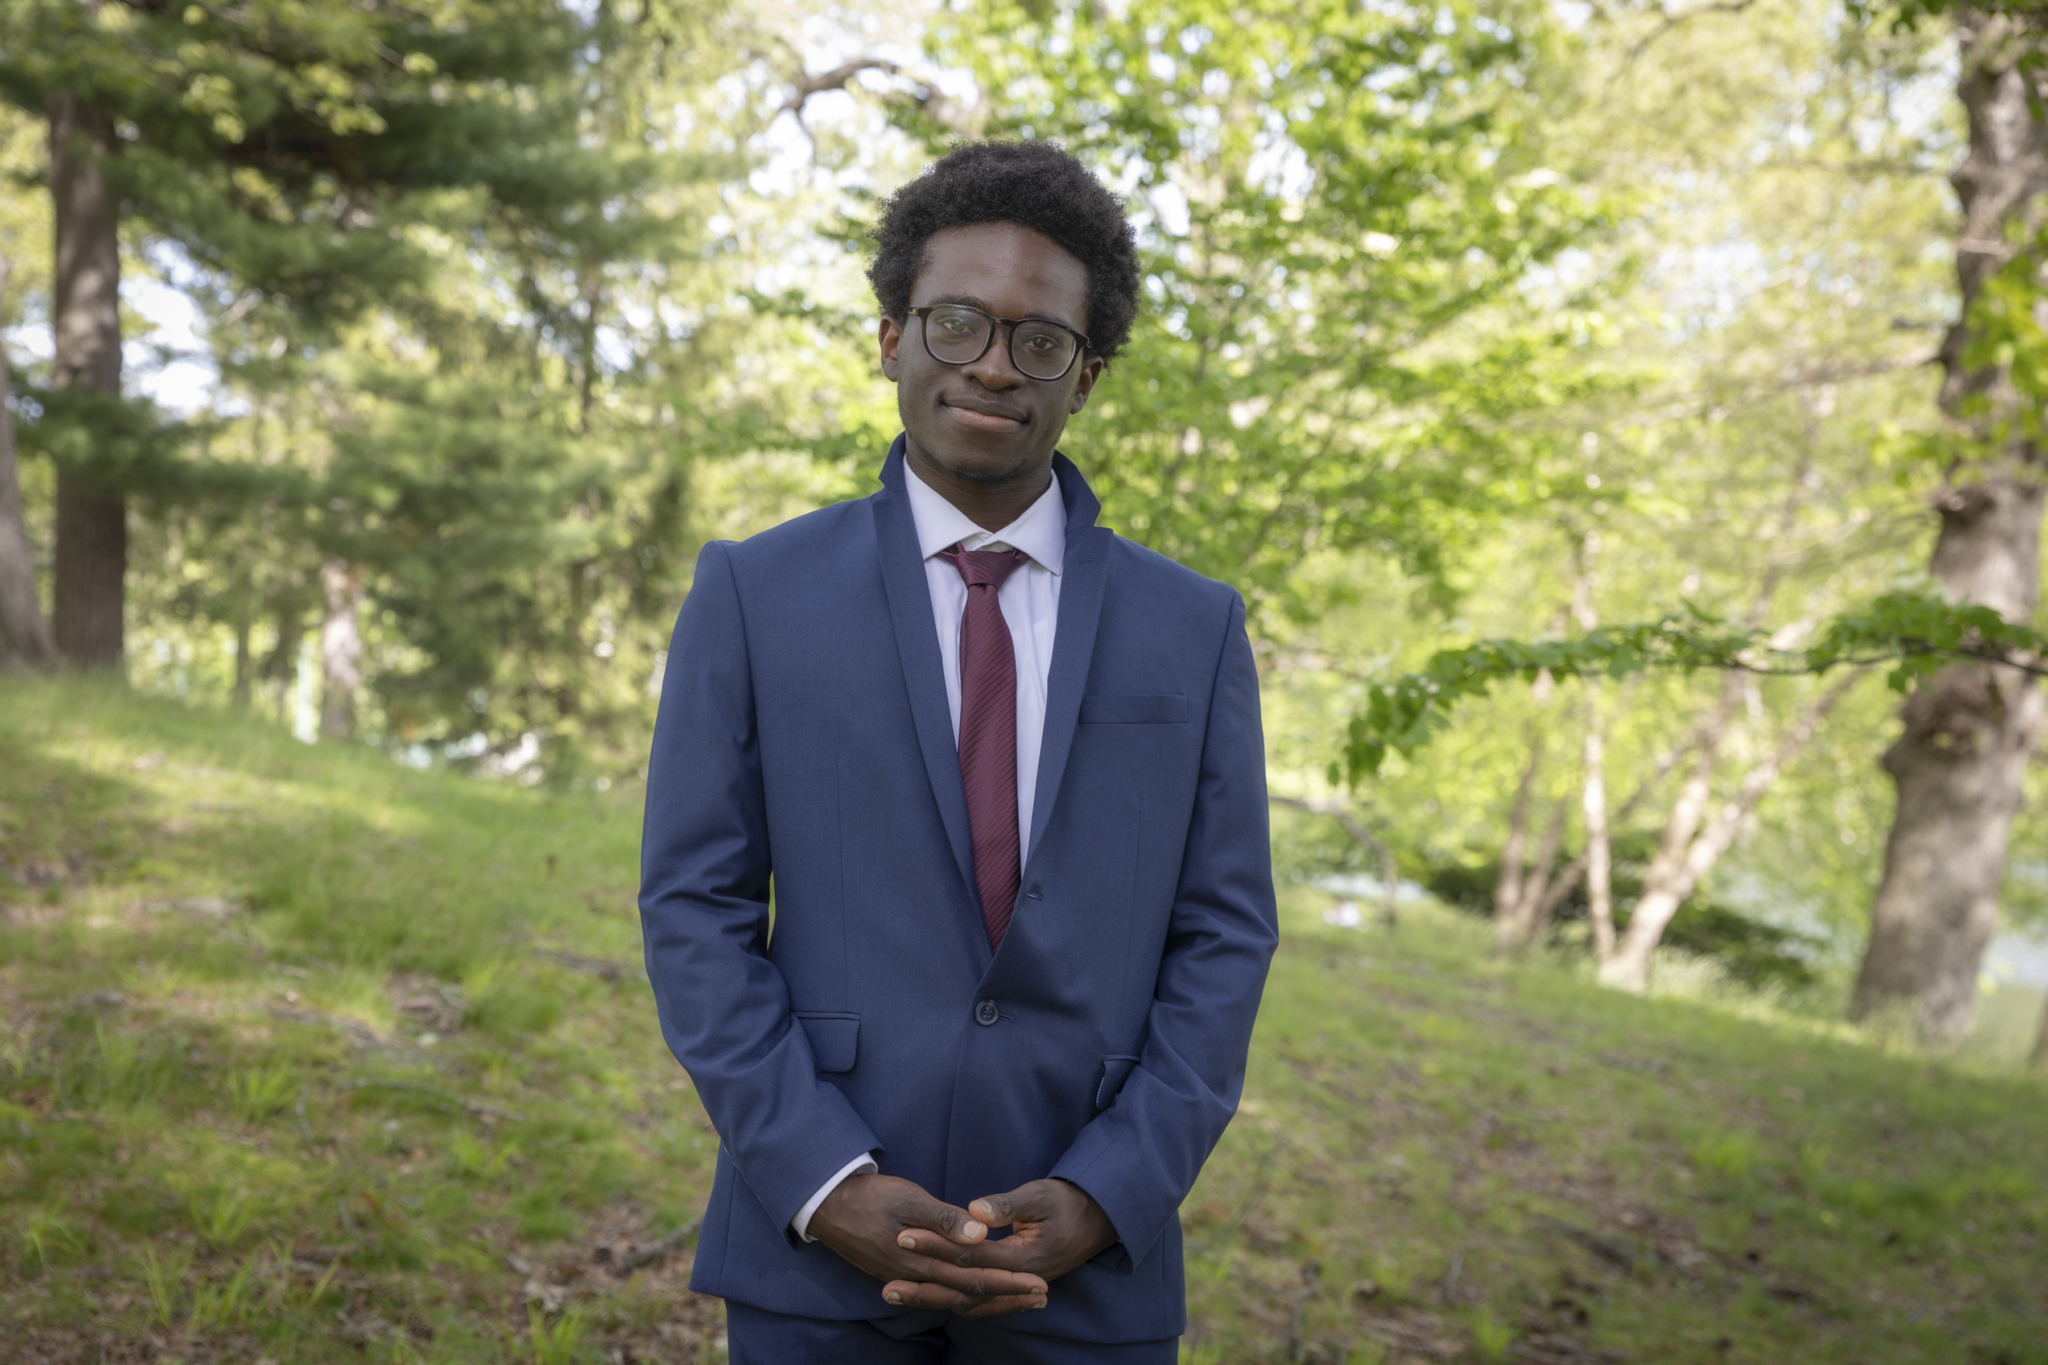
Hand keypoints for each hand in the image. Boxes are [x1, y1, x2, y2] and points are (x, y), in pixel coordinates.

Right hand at [808, 1173, 1048, 1316]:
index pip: (975, 1276)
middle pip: (971, 1293)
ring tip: (1020, 1300)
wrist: (829, 1207)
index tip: (1038, 1283)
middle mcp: (918, 1276)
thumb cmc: (870, 1197)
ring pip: (957, 1298)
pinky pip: (942, 1294)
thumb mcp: (908, 1199)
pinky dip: (966, 1297)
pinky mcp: (903, 1275)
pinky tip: (978, 1295)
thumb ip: (944, 1219)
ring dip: (991, 1300)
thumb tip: (980, 1236)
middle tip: (1041, 1295)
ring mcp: (909, 1278)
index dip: (1008, 1281)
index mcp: (923, 1259)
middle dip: (1008, 1296)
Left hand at [886, 1178, 1116, 1308]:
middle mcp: (1017, 1280)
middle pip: (963, 1287)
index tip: (902, 1234)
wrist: (1098, 1220)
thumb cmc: (1068, 1203)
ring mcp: (1015, 1286)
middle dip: (923, 1286)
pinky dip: (952, 1300)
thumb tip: (975, 1212)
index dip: (935, 1244)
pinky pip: (978, 1300)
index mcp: (1023, 1259)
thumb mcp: (1040, 1196)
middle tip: (885, 1285)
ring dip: (932, 1297)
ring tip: (895, 1294)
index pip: (969, 1254)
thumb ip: (1006, 1206)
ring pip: (968, 1300)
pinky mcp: (1012, 1284)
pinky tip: (930, 1296)